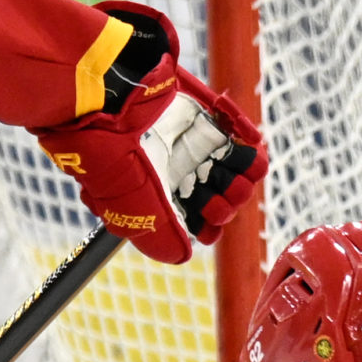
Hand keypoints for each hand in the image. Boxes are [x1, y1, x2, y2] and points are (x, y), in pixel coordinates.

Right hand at [35, 8, 264, 264]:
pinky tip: (249, 150)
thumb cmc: (111, 160)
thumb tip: (182, 256)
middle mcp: (175, 174)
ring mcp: (193, 146)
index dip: (207, 226)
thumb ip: (159, 237)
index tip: (209, 226)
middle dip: (226, 204)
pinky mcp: (210, 120)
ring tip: (241, 177)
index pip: (192, 220)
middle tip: (219, 200)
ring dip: (244, 180)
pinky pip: (242, 138)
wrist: (111, 105)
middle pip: (218, 198)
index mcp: (154, 197)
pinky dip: (251, 148)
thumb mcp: (130, 210)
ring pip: (234, 172)